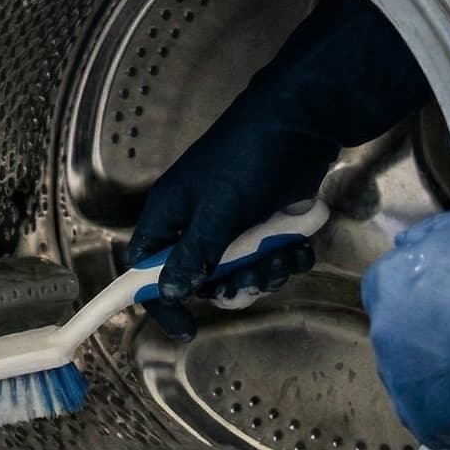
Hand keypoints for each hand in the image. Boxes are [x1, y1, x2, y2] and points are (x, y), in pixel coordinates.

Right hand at [128, 0, 430, 338]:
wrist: (303, 123)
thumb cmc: (249, 159)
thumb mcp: (219, 210)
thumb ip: (195, 254)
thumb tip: (170, 292)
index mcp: (170, 216)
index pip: (146, 269)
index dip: (159, 300)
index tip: (186, 326)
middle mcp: (196, 224)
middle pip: (201, 279)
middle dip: (232, 286)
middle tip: (253, 282)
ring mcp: (234, 226)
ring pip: (241, 273)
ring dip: (266, 273)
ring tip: (285, 255)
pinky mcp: (266, 225)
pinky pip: (270, 259)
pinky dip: (287, 259)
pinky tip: (300, 245)